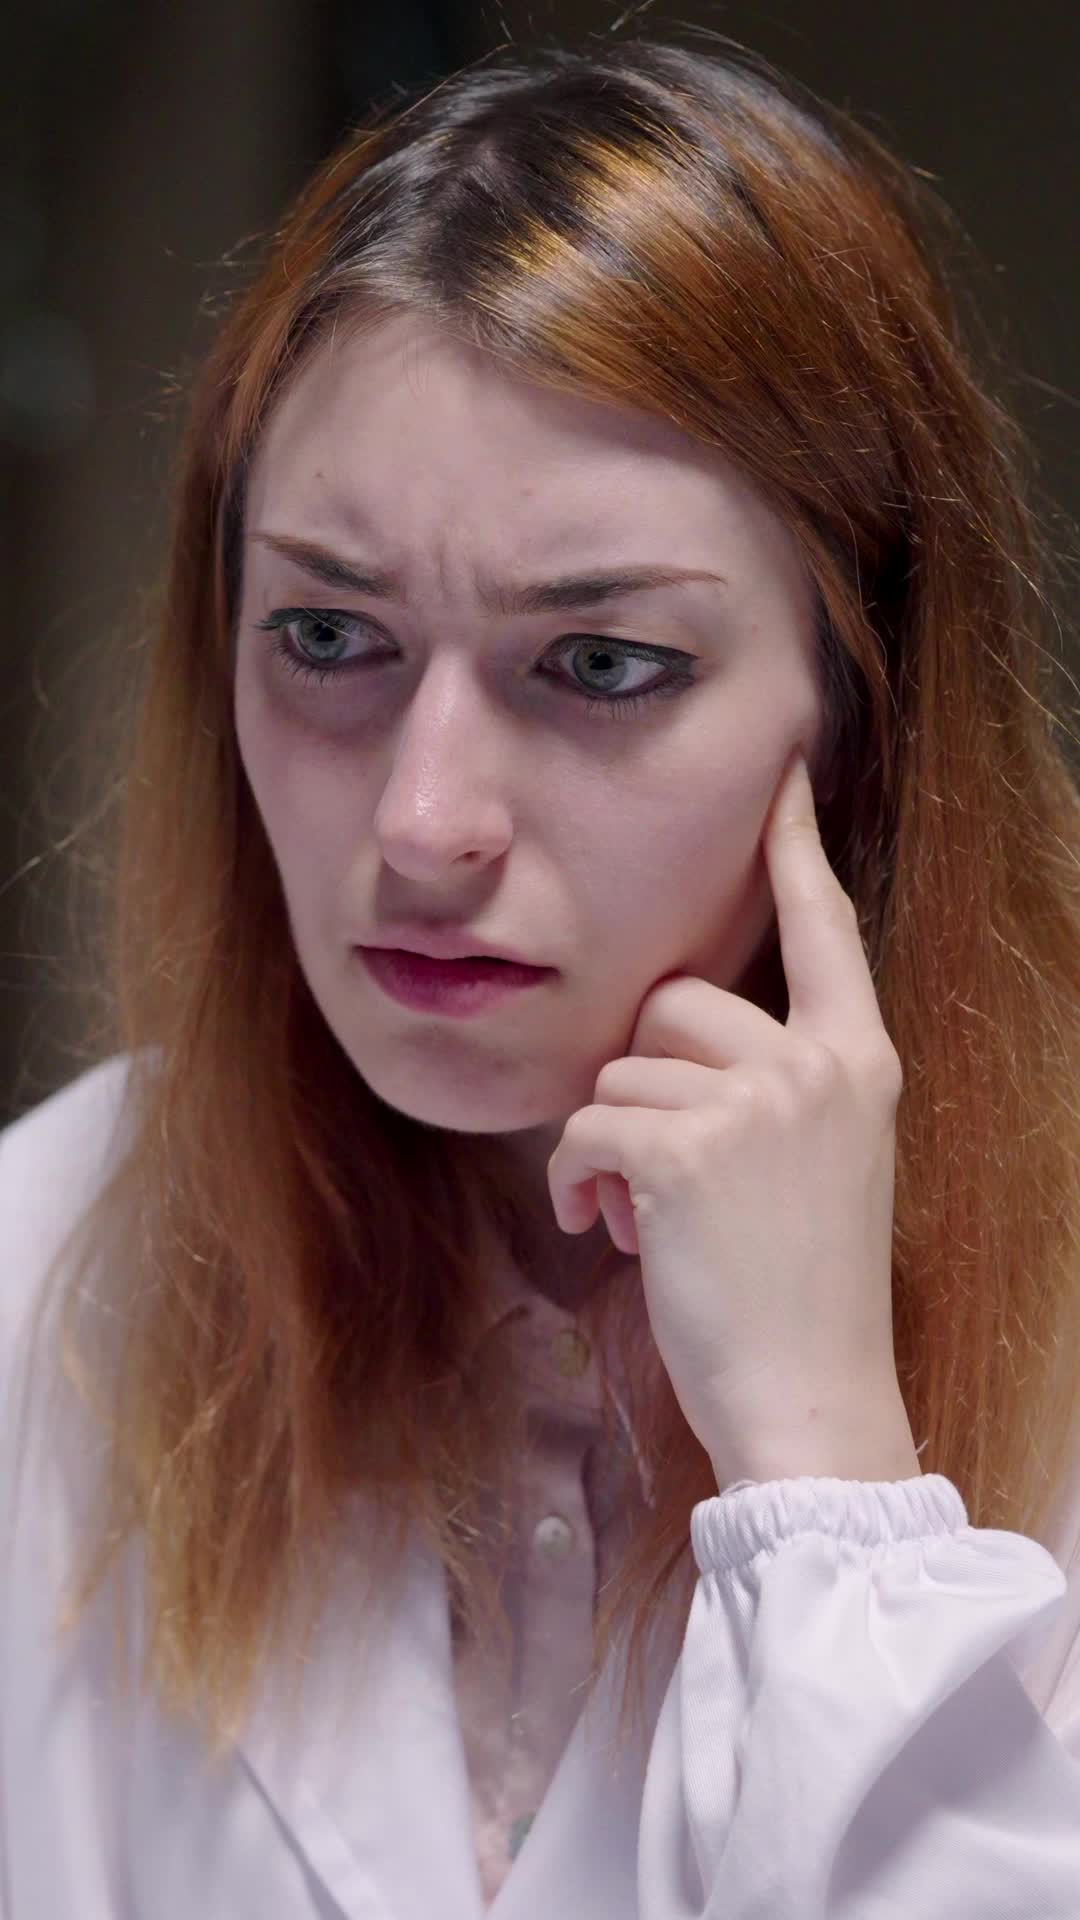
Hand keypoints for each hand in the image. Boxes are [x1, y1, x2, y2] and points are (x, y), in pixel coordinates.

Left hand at [547, 750, 914, 1482]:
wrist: (812, 1402)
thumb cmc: (801, 1297)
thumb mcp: (817, 1166)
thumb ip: (770, 1087)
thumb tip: (665, 1047)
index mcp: (857, 1062)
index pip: (825, 930)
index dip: (797, 850)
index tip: (786, 777)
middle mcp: (815, 1064)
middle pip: (674, 1003)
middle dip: (644, 1078)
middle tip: (665, 1171)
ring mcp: (756, 1102)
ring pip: (619, 1069)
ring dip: (610, 1143)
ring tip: (654, 1220)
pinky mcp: (686, 1149)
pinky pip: (586, 1124)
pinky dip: (577, 1179)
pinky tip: (606, 1229)